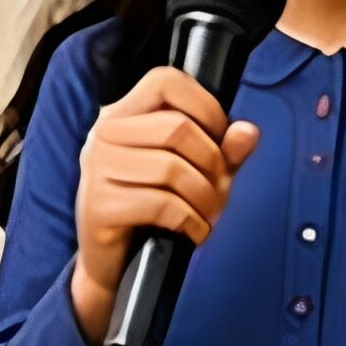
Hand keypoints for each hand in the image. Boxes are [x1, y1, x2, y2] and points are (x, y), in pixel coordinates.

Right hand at [70, 66, 258, 343]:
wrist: (114, 264)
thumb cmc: (153, 209)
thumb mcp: (196, 171)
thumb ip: (224, 149)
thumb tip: (248, 131)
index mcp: (125, 114)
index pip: (166, 81)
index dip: (204, 105)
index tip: (219, 137)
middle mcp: (105, 134)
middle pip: (177, 127)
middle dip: (213, 162)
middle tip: (218, 187)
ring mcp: (97, 169)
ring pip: (172, 167)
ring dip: (204, 196)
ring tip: (208, 212)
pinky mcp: (100, 206)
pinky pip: (161, 204)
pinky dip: (190, 220)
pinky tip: (193, 229)